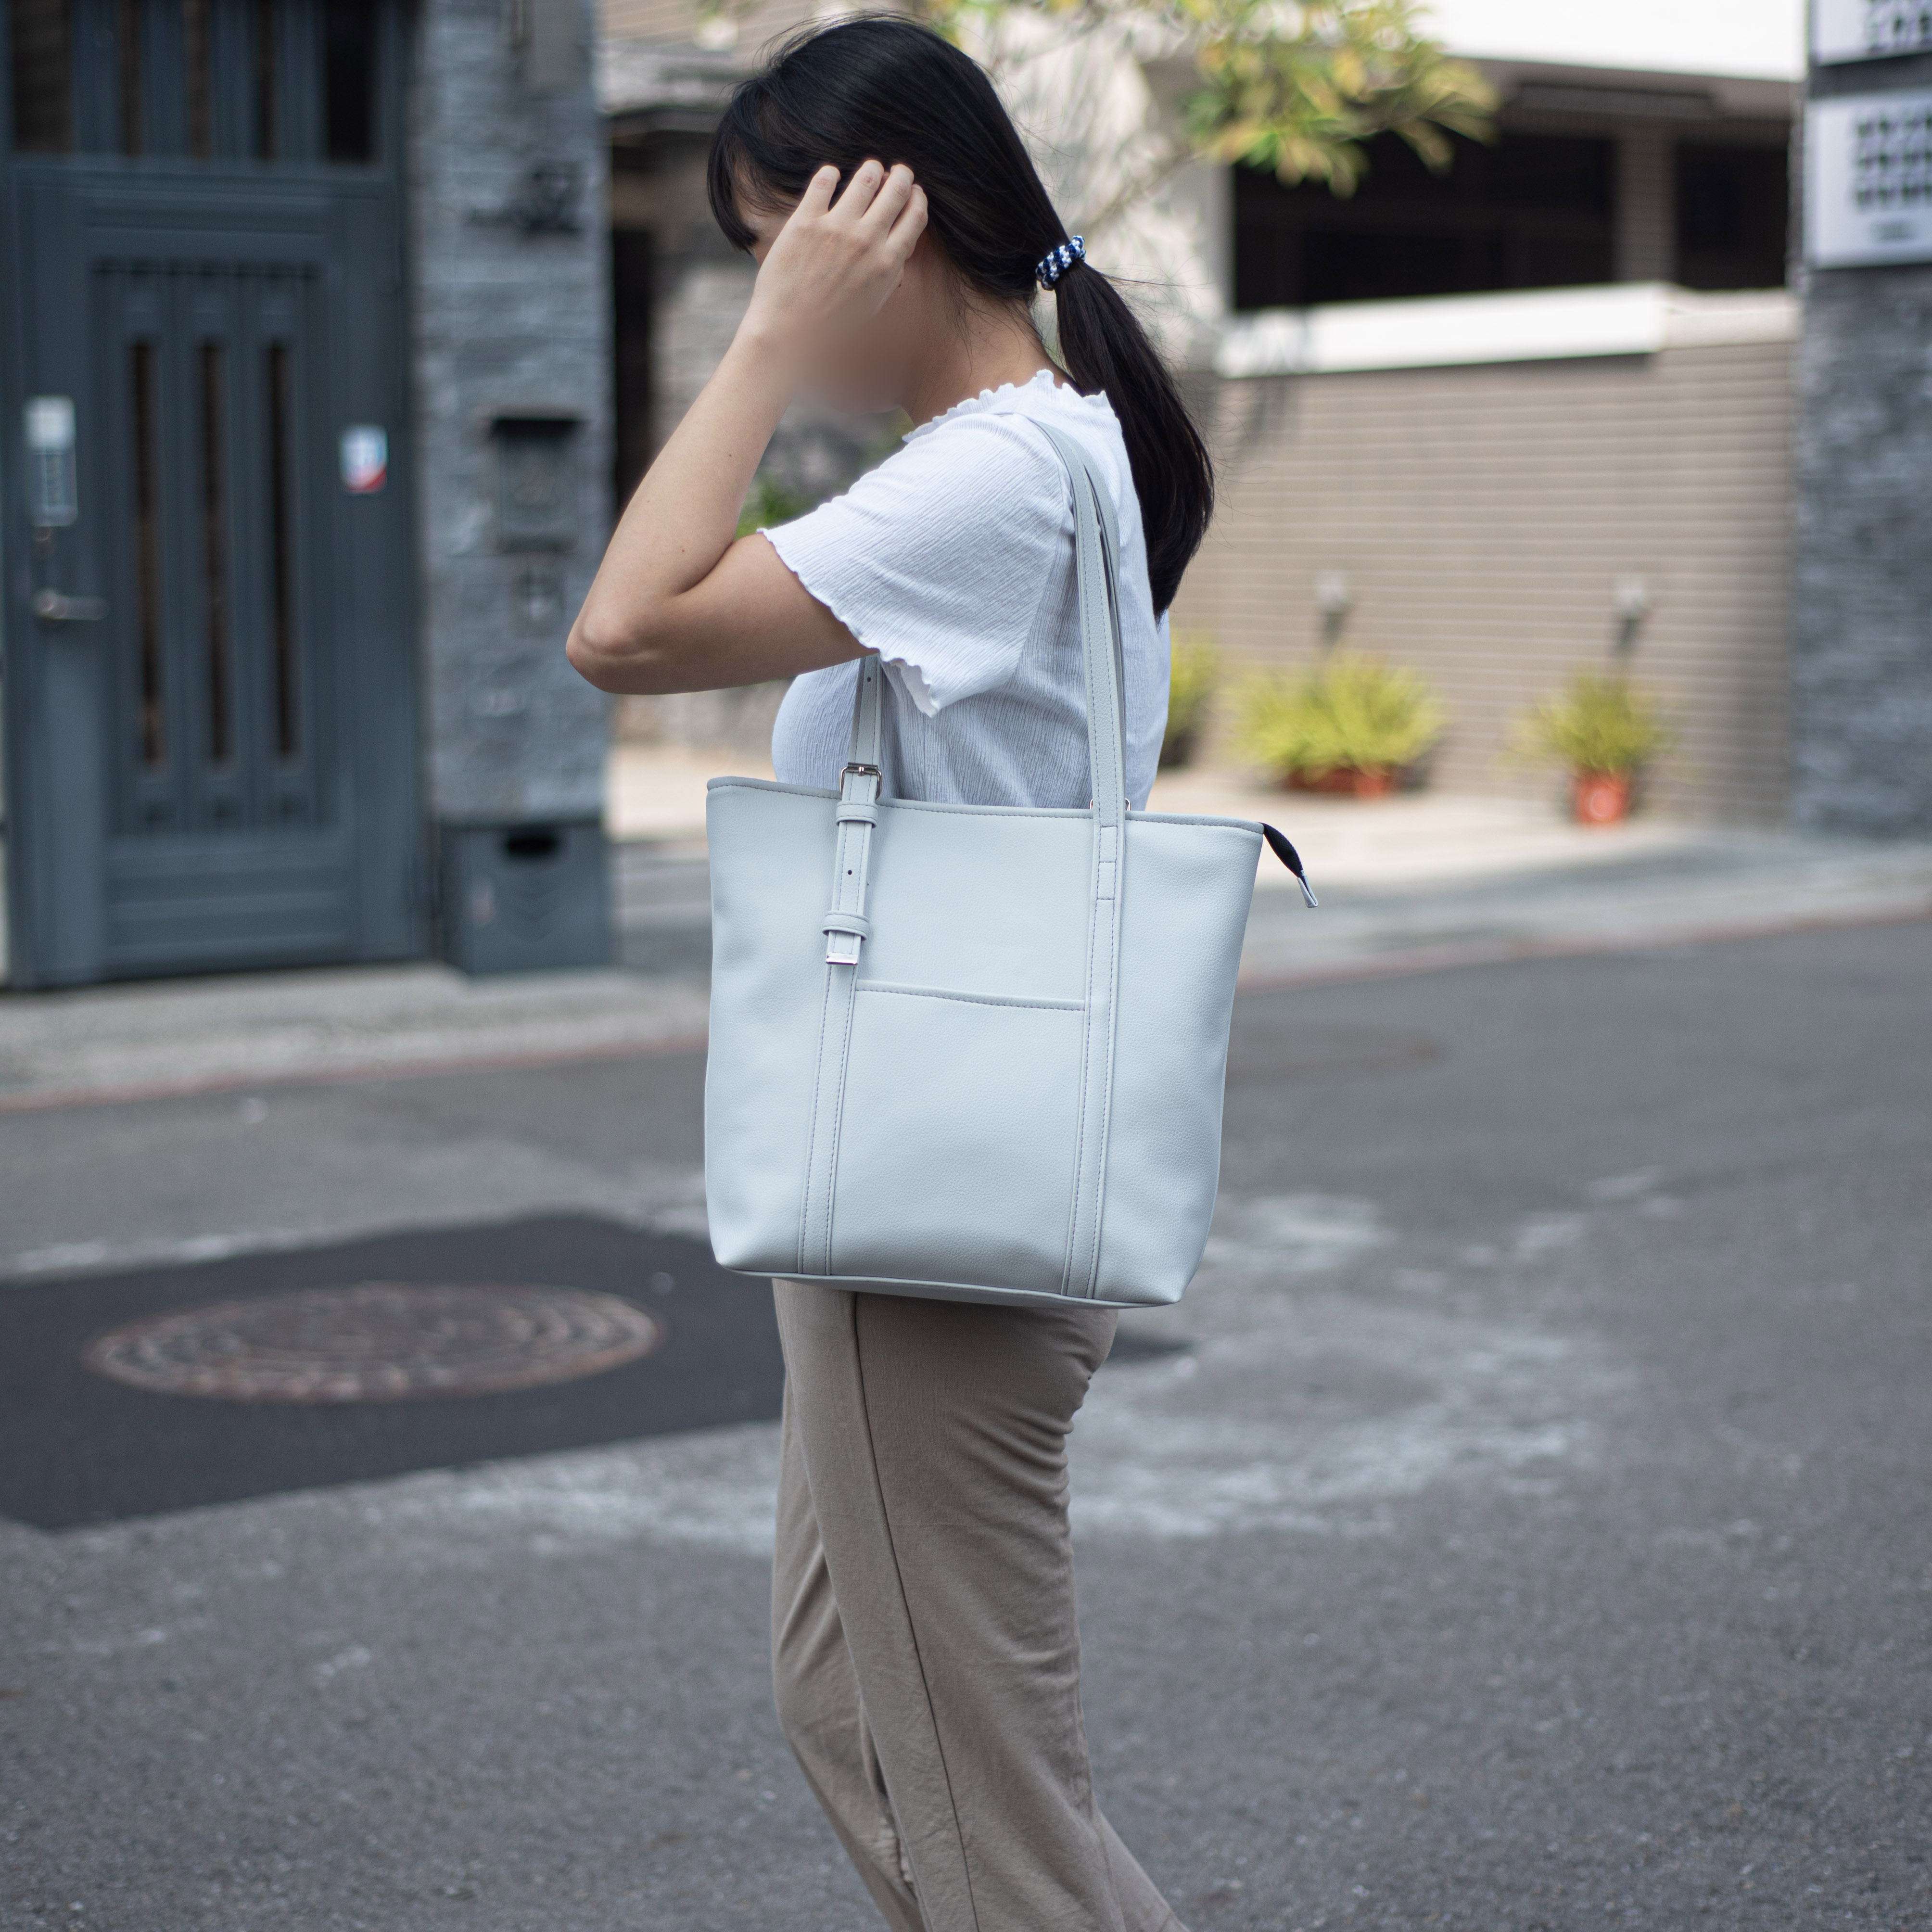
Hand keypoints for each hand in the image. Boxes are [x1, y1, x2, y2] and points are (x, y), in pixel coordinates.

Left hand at [737, 160, 927, 368]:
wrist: (789, 333)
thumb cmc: (831, 326)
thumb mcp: (872, 304)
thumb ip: (889, 274)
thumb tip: (898, 247)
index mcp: (887, 263)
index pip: (915, 216)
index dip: (918, 197)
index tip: (915, 192)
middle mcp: (866, 241)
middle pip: (896, 191)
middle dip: (901, 176)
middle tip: (898, 171)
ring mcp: (836, 228)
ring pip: (866, 179)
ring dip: (872, 170)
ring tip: (871, 170)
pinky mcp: (805, 221)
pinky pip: (824, 181)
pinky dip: (831, 174)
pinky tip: (831, 176)